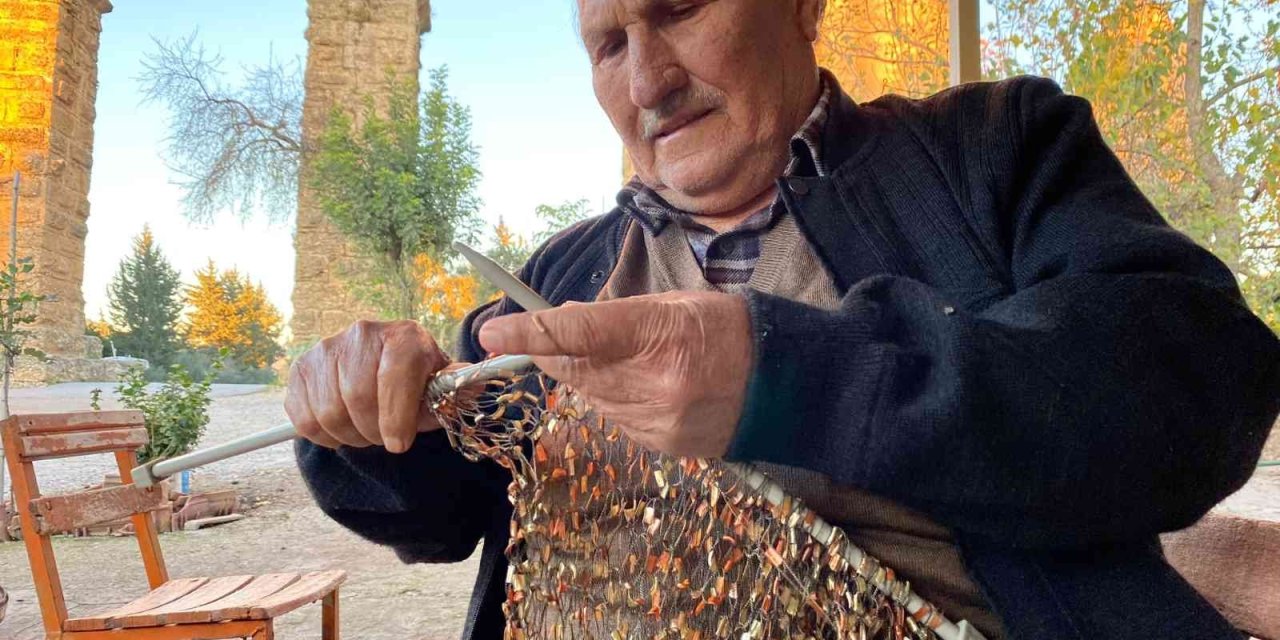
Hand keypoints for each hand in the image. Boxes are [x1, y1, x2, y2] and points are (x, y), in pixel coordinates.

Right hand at [286, 319, 456, 452]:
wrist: (383, 371)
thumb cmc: (418, 383)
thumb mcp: (441, 386)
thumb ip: (456, 389)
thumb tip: (473, 388)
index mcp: (404, 336)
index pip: (394, 375)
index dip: (396, 417)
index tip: (400, 444)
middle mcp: (362, 334)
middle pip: (358, 398)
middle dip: (374, 431)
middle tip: (384, 437)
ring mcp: (326, 349)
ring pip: (330, 412)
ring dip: (350, 435)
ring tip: (366, 431)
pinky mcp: (301, 370)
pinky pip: (305, 419)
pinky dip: (325, 436)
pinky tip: (344, 427)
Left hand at [478, 291, 753, 457]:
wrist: (786, 383)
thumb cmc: (728, 329)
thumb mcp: (674, 304)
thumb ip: (615, 316)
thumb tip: (559, 322)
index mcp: (661, 332)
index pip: (579, 333)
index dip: (529, 333)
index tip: (490, 333)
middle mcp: (657, 382)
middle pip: (575, 370)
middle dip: (549, 352)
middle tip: (536, 337)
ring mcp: (660, 420)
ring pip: (591, 397)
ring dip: (590, 377)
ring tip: (628, 359)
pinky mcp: (663, 446)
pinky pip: (616, 420)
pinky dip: (615, 401)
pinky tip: (647, 386)